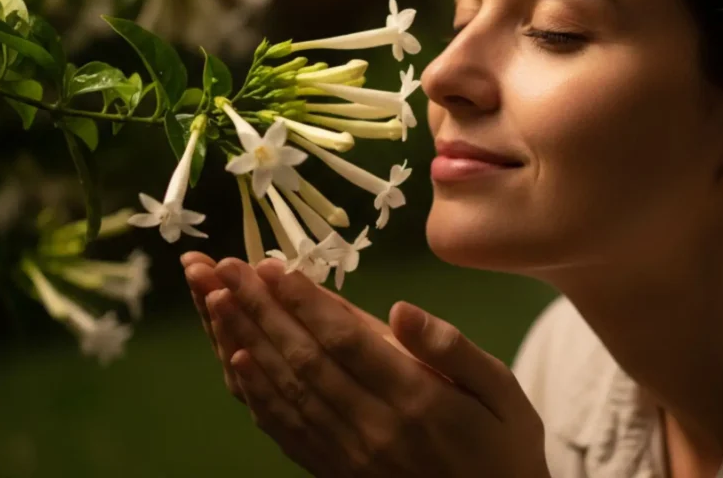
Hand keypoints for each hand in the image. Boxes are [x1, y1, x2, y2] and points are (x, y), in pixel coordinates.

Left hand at [183, 255, 549, 477]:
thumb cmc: (505, 445)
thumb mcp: (502, 391)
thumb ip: (452, 350)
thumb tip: (402, 309)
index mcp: (417, 399)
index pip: (347, 342)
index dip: (304, 302)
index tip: (270, 265)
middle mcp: (375, 428)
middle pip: (305, 360)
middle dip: (261, 310)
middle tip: (226, 269)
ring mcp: (351, 455)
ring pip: (288, 392)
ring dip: (248, 342)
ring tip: (217, 301)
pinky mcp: (338, 473)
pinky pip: (288, 432)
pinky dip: (258, 396)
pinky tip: (236, 364)